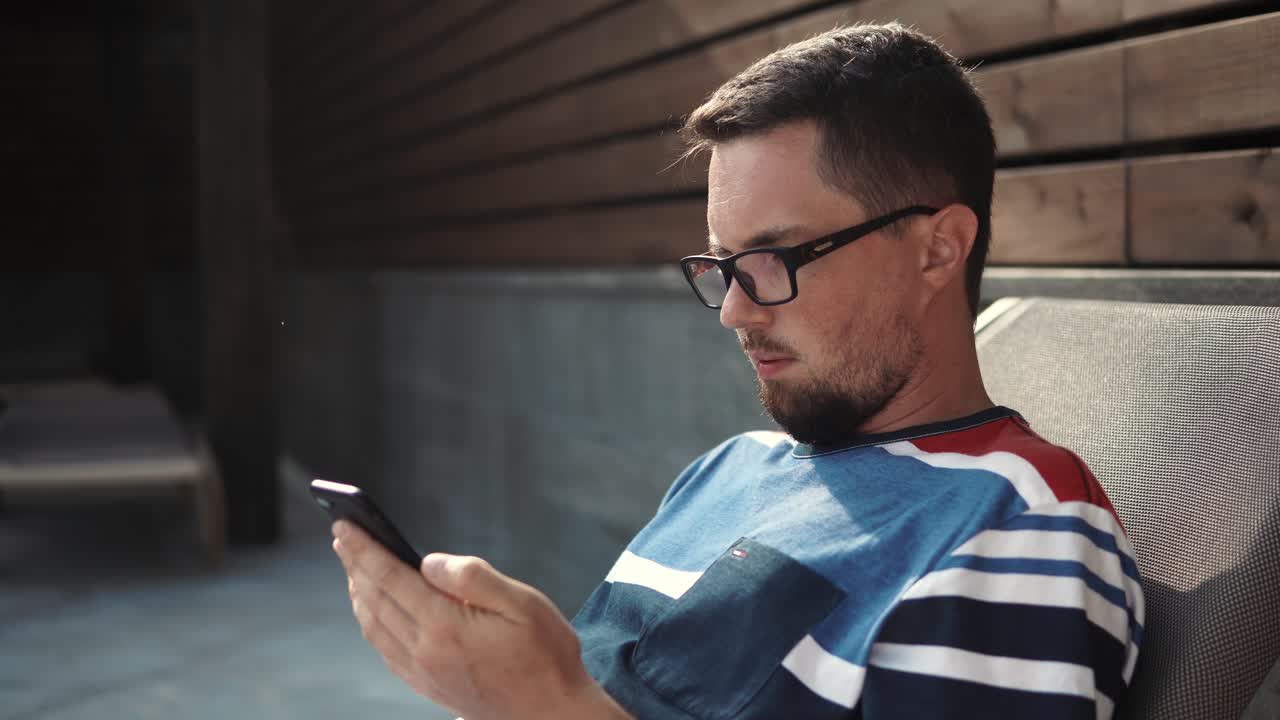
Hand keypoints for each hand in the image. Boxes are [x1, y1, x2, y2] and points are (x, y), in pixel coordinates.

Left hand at [331, 520, 629, 719]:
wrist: (551, 715)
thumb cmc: (545, 656)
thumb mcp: (522, 603)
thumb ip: (473, 577)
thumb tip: (430, 562)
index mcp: (444, 624)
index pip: (390, 577)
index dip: (364, 549)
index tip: (344, 527)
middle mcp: (425, 650)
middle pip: (375, 600)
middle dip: (355, 566)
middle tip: (342, 539)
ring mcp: (423, 672)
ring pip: (374, 627)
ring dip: (359, 594)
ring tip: (353, 570)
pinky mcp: (429, 686)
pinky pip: (385, 651)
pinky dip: (371, 625)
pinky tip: (375, 615)